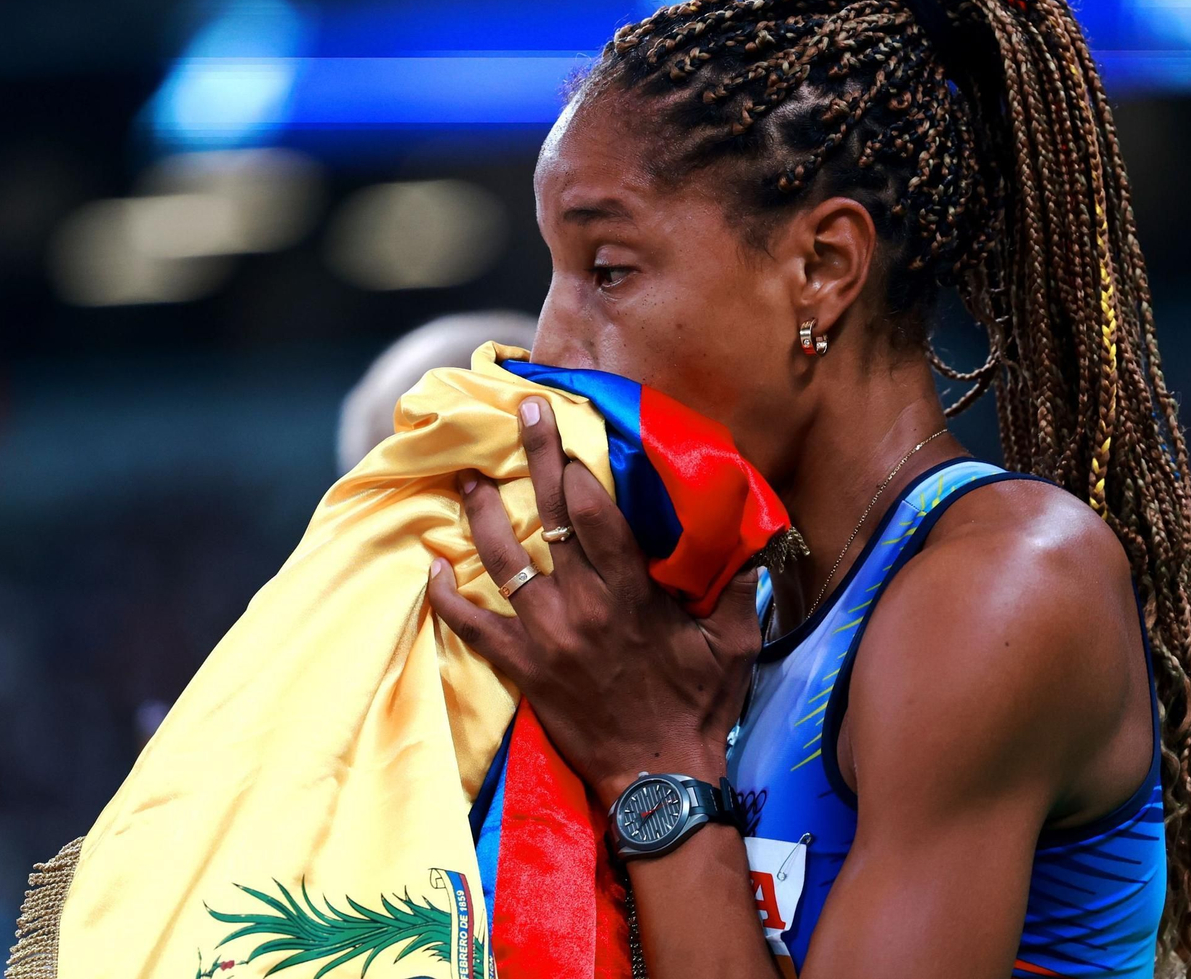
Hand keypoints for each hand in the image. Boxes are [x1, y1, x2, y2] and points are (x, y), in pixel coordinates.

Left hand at [426, 395, 761, 803]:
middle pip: (548, 519)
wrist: (656, 778)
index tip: (566, 433)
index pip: (595, 515)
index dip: (576, 469)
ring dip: (481, 515)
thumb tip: (758, 539)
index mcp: (631, 594)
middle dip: (534, 459)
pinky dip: (448, 597)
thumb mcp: (734, 645)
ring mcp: (546, 636)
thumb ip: (740, 588)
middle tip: (522, 413)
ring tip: (467, 477)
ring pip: (503, 561)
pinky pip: (473, 627)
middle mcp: (582, 605)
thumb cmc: (697, 707)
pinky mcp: (522, 667)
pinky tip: (431, 566)